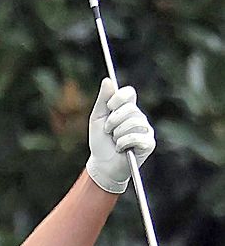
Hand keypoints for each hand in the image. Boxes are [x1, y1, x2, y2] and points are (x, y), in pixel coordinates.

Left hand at [85, 78, 155, 193]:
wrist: (102, 165)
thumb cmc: (100, 142)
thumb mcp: (97, 119)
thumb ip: (103, 100)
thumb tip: (108, 80)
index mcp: (127, 109)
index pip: (129, 92)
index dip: (118, 98)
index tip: (108, 108)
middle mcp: (139, 117)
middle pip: (129, 108)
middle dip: (112, 120)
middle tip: (108, 131)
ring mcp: (146, 130)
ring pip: (132, 123)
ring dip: (116, 134)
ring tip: (114, 141)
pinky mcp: (149, 143)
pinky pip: (136, 137)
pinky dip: (123, 143)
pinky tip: (120, 148)